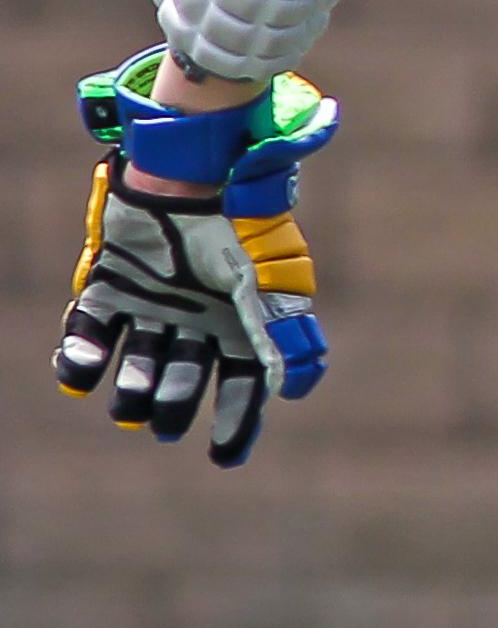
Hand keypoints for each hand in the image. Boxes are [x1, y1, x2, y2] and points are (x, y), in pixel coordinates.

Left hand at [54, 52, 335, 468]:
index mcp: (240, 318)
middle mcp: (196, 317)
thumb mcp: (267, 282)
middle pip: (184, 379)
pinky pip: (89, 332)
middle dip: (173, 404)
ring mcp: (151, 303)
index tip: (223, 458)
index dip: (237, 422)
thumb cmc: (238, 223)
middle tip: (163, 423)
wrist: (191, 170)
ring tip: (127, 406)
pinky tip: (77, 378)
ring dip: (132, 389)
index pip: (243, 382)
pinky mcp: (109, 285)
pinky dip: (78, 358)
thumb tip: (291, 391)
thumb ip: (278, 335)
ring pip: (137, 364)